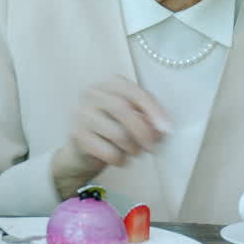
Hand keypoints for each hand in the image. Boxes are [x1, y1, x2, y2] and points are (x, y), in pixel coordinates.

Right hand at [51, 76, 172, 198]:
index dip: (153, 110)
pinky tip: (119, 159)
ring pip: (116, 132)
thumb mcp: (132, 119)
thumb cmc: (113, 130)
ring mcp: (82, 113)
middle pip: (122, 109)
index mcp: (109, 84)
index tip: (167, 129)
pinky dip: (119, 159)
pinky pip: (107, 151)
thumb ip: (148, 118)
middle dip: (143, 131)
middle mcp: (92, 93)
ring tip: (133, 152)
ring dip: (132, 148)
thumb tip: (163, 129)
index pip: (133, 91)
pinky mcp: (76, 135)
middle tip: (153, 148)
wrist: (83, 152)